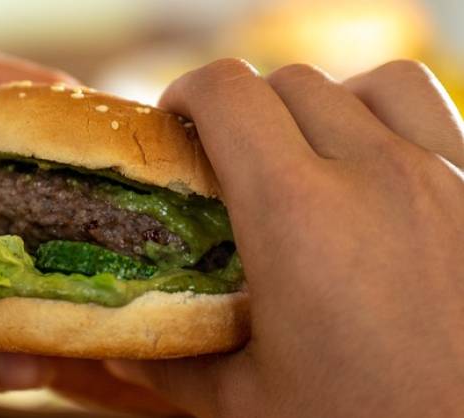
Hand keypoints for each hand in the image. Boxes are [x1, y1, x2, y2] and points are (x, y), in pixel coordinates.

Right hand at [106, 59, 463, 417]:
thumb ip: (176, 365)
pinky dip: (389, 116)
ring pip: (368, 84)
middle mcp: (373, 176)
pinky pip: (431, 109)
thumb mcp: (252, 405)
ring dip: (324, 103)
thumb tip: (119, 351)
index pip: (228, 94)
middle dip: (245, 109)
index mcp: (295, 217)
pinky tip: (376, 166)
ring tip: (308, 149)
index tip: (178, 121)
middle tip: (231, 156)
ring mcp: (442, 175)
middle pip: (289, 84)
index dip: (189, 93)